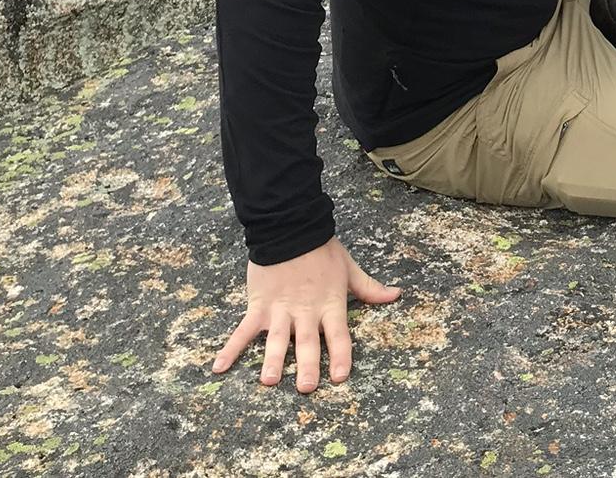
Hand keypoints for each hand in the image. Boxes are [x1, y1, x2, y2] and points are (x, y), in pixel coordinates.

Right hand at [211, 237, 400, 391]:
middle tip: (306, 387)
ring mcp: (280, 309)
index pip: (339, 334)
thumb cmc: (322, 250)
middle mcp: (306, 311)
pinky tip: (219, 367)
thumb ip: (369, 288)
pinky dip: (231, 348)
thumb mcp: (349, 268)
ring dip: (272, 360)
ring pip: (276, 339)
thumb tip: (396, 295)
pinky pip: (243, 330)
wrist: (291, 227)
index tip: (340, 377)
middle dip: (307, 365)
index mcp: (330, 303)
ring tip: (269, 381)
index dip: (340, 356)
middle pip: (307, 343)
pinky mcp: (259, 305)